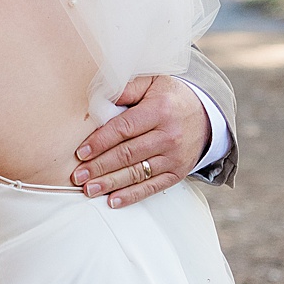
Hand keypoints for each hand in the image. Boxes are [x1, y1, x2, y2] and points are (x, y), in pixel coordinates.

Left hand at [73, 74, 208, 206]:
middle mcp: (169, 135)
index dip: (100, 142)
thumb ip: (126, 89)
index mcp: (160, 110)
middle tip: (78, 176)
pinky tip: (113, 200)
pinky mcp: (178, 172)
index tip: (81, 152)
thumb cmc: (169, 98)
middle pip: (128, 154)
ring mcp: (175, 157)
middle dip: (99, 167)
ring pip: (137, 173)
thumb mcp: (152, 82)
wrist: (205, 115)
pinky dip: (132, 195)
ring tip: (89, 189)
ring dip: (110, 183)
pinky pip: (152, 187)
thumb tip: (98, 100)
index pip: (124, 129)